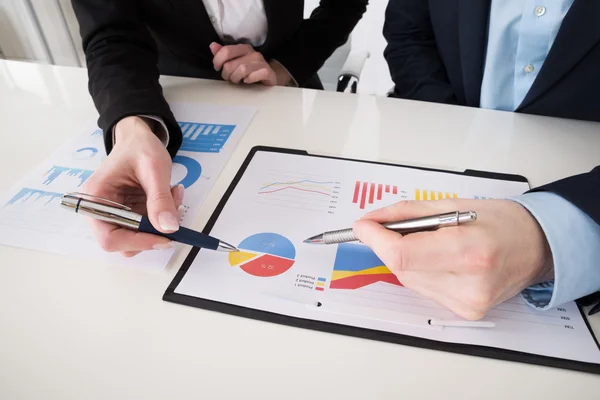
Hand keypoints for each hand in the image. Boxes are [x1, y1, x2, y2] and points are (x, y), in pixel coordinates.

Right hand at [83, 116, 183, 256]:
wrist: (139, 138)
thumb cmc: (140, 147)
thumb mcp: (154, 168)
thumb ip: (160, 199)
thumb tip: (169, 228)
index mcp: (95, 198)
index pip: (109, 238)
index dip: (138, 242)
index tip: (166, 237)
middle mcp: (100, 211)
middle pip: (124, 242)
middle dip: (154, 231)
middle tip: (176, 209)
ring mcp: (116, 215)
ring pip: (140, 237)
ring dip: (163, 223)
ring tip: (173, 195)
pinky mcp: (129, 215)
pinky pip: (148, 227)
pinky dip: (164, 216)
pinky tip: (171, 195)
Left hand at [210, 42, 290, 85]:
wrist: (270, 77)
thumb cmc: (250, 70)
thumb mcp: (236, 60)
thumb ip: (223, 53)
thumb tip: (213, 46)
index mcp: (243, 48)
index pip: (226, 51)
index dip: (217, 61)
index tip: (218, 68)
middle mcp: (253, 53)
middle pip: (230, 64)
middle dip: (226, 74)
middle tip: (229, 77)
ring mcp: (261, 63)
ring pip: (242, 70)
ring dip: (236, 78)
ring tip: (238, 80)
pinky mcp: (268, 72)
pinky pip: (255, 75)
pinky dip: (249, 80)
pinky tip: (247, 81)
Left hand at [353, 199, 553, 319]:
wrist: (537, 247)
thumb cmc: (501, 222)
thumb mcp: (453, 205)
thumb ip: (406, 213)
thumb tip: (370, 222)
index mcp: (469, 252)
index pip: (403, 254)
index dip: (376, 239)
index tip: (363, 226)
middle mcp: (469, 284)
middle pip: (401, 268)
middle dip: (388, 245)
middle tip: (390, 226)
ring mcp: (467, 303)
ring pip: (409, 280)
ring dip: (405, 258)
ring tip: (428, 241)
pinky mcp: (465, 312)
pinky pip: (423, 289)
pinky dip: (420, 271)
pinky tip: (438, 259)